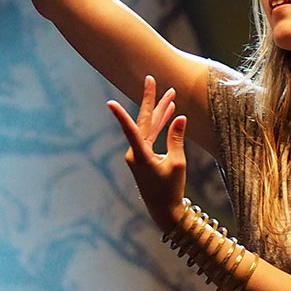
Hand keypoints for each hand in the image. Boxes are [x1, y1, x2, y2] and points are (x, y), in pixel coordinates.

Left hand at [108, 76, 186, 231]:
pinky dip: (160, 125)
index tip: (110, 102)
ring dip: (160, 112)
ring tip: (170, 94)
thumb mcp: (177, 164)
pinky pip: (151, 136)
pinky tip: (169, 113)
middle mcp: (135, 153)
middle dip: (151, 101)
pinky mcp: (144, 158)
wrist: (165, 211)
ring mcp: (138, 155)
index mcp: (140, 155)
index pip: (130, 130)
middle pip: (143, 122)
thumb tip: (180, 118)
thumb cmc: (171, 190)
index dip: (121, 115)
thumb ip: (176, 139)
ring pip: (149, 128)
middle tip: (150, 79)